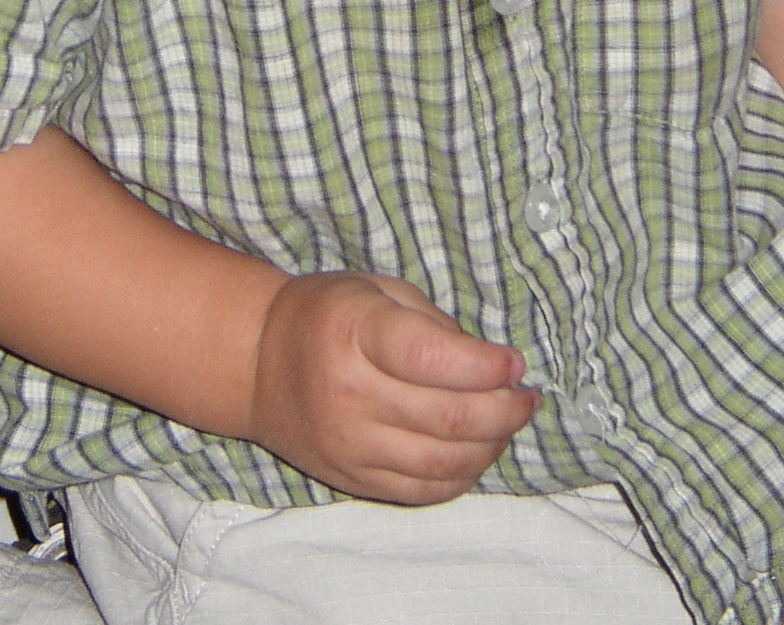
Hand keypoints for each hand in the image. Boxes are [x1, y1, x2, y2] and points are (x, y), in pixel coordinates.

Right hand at [246, 271, 541, 502]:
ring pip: (442, 463)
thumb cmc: (325, 314)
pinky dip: (460, 478)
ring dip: (491, 447)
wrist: (256, 364)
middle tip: (527, 399)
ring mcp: (350, 444)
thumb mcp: (377, 289)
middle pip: (448, 417)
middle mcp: (351, 394)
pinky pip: (421, 492)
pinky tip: (477, 454)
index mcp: (356, 332)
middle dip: (505, 411)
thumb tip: (492, 366)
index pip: (435, 358)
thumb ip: (433, 323)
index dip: (487, 365)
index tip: (515, 362)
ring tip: (508, 425)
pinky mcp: (352, 479)